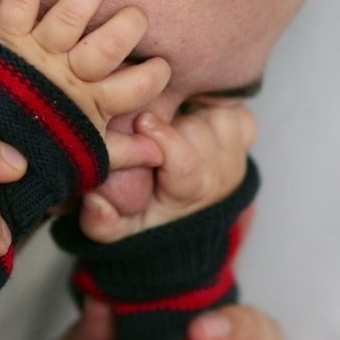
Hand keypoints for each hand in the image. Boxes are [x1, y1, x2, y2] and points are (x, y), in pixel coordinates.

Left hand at [0, 0, 170, 169]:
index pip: (136, 88)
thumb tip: (159, 153)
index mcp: (89, 106)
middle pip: (107, 46)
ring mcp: (34, 55)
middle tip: (136, 14)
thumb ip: (122, 151)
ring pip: (69, 16)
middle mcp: (65, 78)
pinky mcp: (4, 39)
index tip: (161, 64)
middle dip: (129, 25)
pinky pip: (18, 3)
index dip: (155, 75)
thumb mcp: (82, 155)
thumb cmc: (37, 148)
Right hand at [78, 103, 256, 241]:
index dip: (165, 138)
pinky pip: (239, 115)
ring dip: (196, 114)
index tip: (142, 121)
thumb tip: (94, 203)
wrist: (188, 225)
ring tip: (173, 120)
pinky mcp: (244, 142)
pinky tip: (195, 117)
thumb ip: (102, 222)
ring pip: (221, 118)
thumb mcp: (117, 230)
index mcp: (188, 194)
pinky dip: (218, 110)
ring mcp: (235, 158)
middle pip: (199, 132)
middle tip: (149, 121)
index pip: (185, 164)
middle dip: (172, 122)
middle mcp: (218, 177)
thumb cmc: (146, 219)